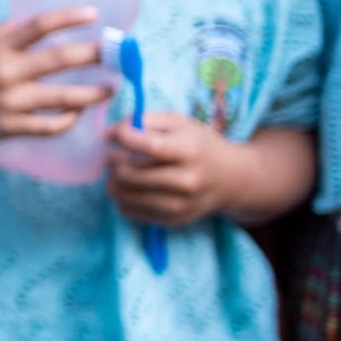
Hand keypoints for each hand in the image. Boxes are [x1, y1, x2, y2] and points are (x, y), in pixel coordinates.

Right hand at [0, 8, 110, 144]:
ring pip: (63, 98)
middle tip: (117, 52)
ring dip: (93, 93)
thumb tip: (39, 22)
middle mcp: (4, 73)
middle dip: (94, 55)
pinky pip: (49, 126)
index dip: (69, 17)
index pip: (39, 25)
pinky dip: (68, 119)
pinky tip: (78, 112)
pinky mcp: (9, 127)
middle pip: (59, 60)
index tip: (94, 14)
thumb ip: (8, 35)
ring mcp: (8, 102)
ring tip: (111, 88)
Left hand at [106, 112, 238, 227]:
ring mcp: (179, 205)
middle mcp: (186, 181)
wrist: (231, 179)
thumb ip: (145, 120)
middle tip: (115, 154)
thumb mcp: (179, 123)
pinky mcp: (172, 220)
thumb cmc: (199, 145)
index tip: (118, 134)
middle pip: (128, 174)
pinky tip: (131, 186)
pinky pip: (128, 211)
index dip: (123, 136)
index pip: (146, 146)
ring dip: (113, 180)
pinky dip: (122, 197)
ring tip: (120, 169)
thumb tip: (110, 133)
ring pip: (123, 194)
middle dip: (113, 160)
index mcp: (189, 152)